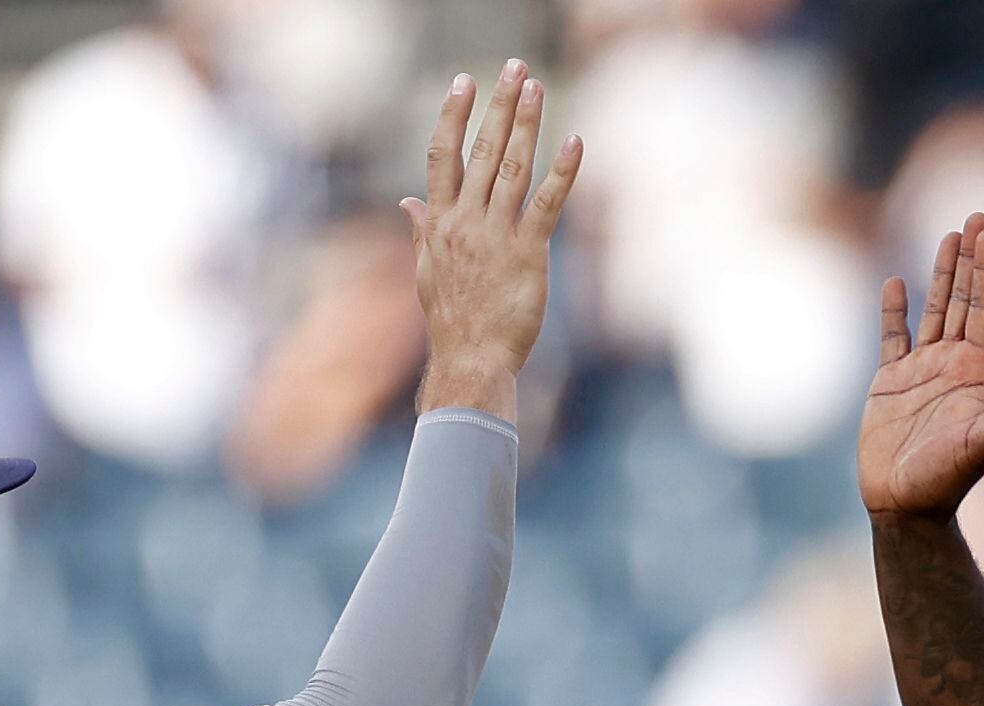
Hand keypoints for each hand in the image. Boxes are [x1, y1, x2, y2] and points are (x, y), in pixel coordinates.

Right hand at [406, 62, 580, 421]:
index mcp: (440, 222)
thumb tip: (407, 201)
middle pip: (481, 150)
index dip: (453, 116)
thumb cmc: (452, 319)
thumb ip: (422, 229)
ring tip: (536, 88)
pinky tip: (575, 142)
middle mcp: (466, 221)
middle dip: (499, 106)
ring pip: (512, 167)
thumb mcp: (428, 270)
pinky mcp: (528, 254)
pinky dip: (562, 172)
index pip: (442, 155)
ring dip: (526, 124)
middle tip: (514, 68)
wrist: (471, 359)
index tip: (463, 82)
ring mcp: (497, 235)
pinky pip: (547, 204)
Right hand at [862, 217, 983, 519]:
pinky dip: (894, 311)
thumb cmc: (948, 479)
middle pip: (964, 299)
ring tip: (949, 235)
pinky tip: (896, 283)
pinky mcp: (890, 384)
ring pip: (934, 311)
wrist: (907, 506)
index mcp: (977, 371)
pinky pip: (893, 338)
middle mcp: (953, 364)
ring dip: (940, 273)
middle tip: (978, 216)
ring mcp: (922, 371)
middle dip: (971, 259)